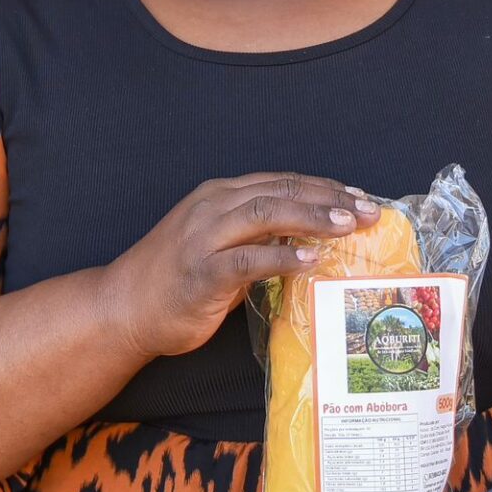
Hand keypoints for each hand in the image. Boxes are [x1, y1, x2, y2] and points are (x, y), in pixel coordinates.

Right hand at [101, 172, 378, 363]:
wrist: (122, 309)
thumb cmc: (174, 283)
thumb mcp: (221, 248)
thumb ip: (258, 238)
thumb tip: (310, 241)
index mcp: (220, 196)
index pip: (281, 182)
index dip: (324, 187)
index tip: (360, 197)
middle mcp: (213, 207)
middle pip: (280, 190)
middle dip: (329, 198)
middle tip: (369, 210)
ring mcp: (204, 237)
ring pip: (266, 212)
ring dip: (312, 216)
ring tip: (348, 225)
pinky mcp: (202, 271)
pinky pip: (248, 258)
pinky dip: (282, 255)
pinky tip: (310, 258)